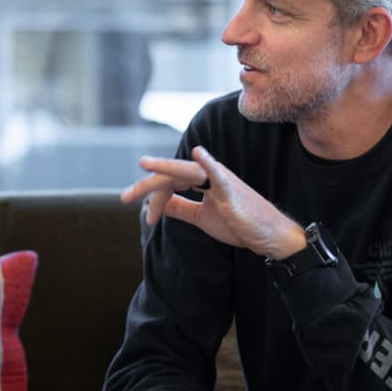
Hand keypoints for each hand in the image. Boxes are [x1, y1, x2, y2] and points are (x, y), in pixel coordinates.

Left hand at [121, 146, 305, 259]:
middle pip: (171, 175)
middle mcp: (208, 175)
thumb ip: (182, 208)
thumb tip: (159, 204)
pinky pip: (217, 174)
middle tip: (124, 197)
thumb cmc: (239, 224)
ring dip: (163, 171)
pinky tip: (196, 154)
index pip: (170, 183)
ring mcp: (220, 180)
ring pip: (186, 171)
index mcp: (201, 181)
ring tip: (144, 165)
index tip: (148, 219)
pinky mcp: (231, 190)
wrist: (267, 236)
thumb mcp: (202, 217)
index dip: (154, 198)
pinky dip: (207, 163)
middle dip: (147, 185)